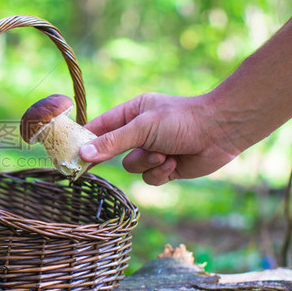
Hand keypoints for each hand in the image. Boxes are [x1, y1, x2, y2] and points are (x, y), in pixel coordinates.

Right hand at [79, 92, 240, 185]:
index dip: (85, 140)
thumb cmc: (182, 120)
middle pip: (112, 151)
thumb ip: (112, 142)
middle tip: (89, 166)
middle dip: (114, 155)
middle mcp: (140, 132)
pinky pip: (150, 178)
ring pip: (132, 167)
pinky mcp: (167, 168)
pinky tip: (175, 163)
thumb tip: (83, 153)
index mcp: (132, 112)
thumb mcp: (142, 128)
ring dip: (147, 163)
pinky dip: (160, 173)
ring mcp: (153, 150)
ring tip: (164, 155)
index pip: (100, 126)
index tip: (70, 152)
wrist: (221, 131)